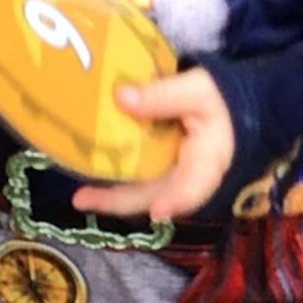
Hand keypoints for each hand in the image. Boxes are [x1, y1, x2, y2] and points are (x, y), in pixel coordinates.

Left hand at [73, 69, 233, 223]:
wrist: (221, 110)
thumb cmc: (215, 101)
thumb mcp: (198, 91)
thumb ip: (164, 94)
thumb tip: (121, 96)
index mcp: (209, 161)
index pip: (196, 185)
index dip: (177, 199)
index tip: (158, 211)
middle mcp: (188, 179)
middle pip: (155, 195)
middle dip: (120, 202)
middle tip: (84, 200)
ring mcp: (171, 180)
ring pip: (141, 193)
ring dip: (110, 197)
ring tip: (80, 197)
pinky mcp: (157, 174)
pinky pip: (134, 181)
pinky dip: (113, 181)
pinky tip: (90, 180)